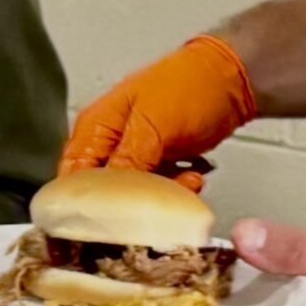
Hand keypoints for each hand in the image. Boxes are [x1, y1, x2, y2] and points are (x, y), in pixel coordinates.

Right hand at [58, 34, 257, 191]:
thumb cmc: (190, 85)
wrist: (233, 78)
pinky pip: (157, 187)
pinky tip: (192, 177)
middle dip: (130, 204)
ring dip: (159, 196)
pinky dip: (175, 188)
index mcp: (95, 127)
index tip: (104, 226)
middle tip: (156, 204)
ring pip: (133, 194)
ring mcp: (134, 151)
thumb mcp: (154, 124)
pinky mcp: (158, 160)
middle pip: (102, 192)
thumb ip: (127, 162)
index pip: (71, 179)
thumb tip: (108, 199)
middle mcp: (108, 142)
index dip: (82, 206)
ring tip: (185, 183)